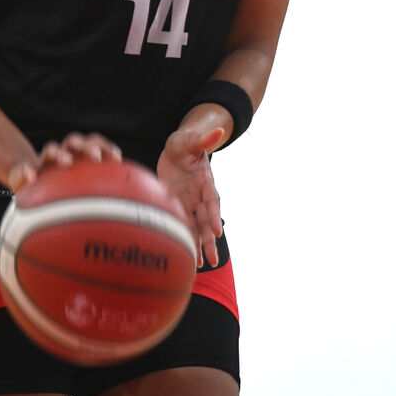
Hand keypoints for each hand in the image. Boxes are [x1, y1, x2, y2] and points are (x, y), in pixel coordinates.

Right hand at [8, 132, 121, 190]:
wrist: (30, 185)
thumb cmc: (61, 191)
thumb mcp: (78, 193)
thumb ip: (96, 194)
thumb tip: (122, 206)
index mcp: (77, 154)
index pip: (93, 142)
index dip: (105, 146)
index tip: (116, 157)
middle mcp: (62, 153)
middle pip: (74, 141)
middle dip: (86, 145)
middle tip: (96, 156)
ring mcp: (44, 161)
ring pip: (52, 148)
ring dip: (59, 152)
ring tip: (66, 161)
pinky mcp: (26, 170)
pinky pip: (24, 168)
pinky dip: (27, 170)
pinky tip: (32, 177)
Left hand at [157, 125, 225, 267]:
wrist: (178, 148)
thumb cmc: (184, 143)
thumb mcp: (189, 140)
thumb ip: (202, 139)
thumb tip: (218, 130)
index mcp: (205, 181)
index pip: (211, 200)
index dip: (214, 215)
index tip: (217, 230)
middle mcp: (201, 196)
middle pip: (207, 221)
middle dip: (210, 240)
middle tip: (214, 260)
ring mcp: (192, 203)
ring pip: (198, 228)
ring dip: (200, 246)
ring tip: (203, 265)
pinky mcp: (181, 206)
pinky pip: (184, 225)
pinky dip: (187, 240)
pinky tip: (188, 256)